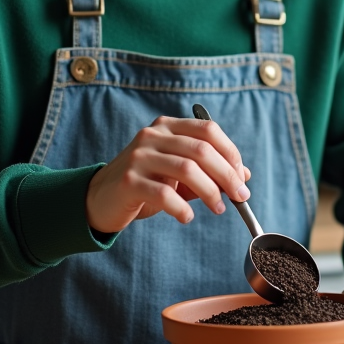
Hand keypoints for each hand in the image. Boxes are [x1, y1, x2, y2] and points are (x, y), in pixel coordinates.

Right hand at [85, 114, 251, 234]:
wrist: (100, 199)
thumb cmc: (145, 184)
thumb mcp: (177, 173)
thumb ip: (207, 170)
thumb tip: (243, 175)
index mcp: (167, 126)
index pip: (208, 130)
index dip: (230, 152)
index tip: (241, 177)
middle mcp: (152, 136)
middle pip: (201, 150)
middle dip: (226, 175)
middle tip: (239, 197)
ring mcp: (138, 157)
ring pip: (187, 169)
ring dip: (210, 192)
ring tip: (218, 209)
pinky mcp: (128, 181)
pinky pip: (164, 194)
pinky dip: (182, 208)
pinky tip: (186, 217)